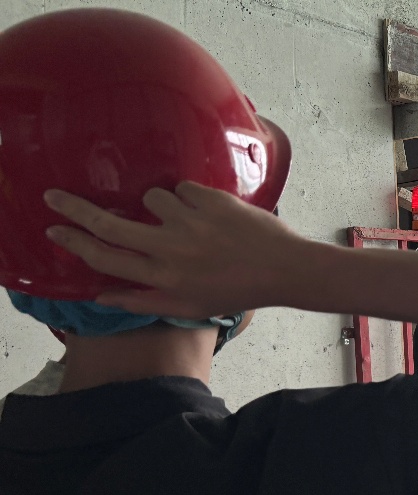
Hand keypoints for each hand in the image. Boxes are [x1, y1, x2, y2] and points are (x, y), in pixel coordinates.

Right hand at [43, 183, 306, 317]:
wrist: (284, 269)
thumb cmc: (236, 290)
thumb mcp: (190, 305)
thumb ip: (144, 301)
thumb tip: (101, 294)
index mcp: (164, 278)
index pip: (105, 258)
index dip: (74, 243)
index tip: (54, 230)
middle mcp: (170, 250)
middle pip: (109, 224)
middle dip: (76, 208)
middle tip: (56, 195)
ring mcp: (189, 222)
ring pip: (151, 198)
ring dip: (161, 204)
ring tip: (191, 221)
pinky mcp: (209, 200)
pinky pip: (182, 187)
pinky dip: (190, 197)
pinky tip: (211, 213)